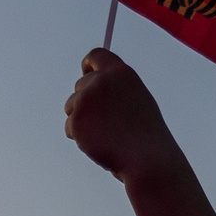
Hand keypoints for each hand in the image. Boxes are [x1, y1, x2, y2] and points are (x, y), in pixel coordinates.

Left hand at [65, 50, 181, 183]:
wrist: (147, 160)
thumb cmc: (146, 136)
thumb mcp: (136, 101)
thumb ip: (114, 89)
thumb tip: (91, 86)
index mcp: (121, 73)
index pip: (96, 56)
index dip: (89, 65)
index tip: (86, 72)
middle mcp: (102, 81)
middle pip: (80, 84)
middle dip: (85, 102)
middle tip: (103, 123)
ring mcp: (87, 99)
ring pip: (71, 106)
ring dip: (80, 120)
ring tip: (105, 135)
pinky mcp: (76, 119)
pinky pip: (69, 126)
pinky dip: (79, 138)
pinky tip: (99, 144)